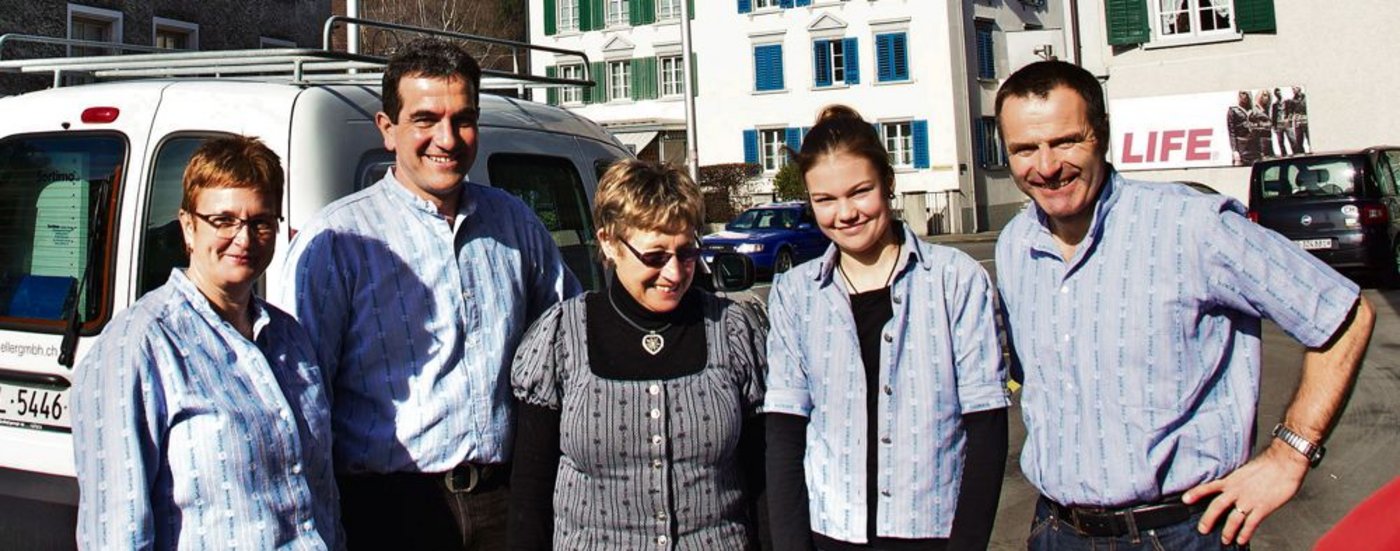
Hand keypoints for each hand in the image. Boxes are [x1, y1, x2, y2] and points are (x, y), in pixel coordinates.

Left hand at [1183, 441, 1309, 545]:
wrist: (1285, 462)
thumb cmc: (1269, 464)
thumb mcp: (1247, 470)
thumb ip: (1238, 481)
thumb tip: (1234, 487)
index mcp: (1232, 480)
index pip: (1209, 487)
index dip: (1196, 493)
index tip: (1184, 499)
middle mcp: (1237, 490)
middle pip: (1217, 506)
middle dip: (1208, 519)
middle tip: (1202, 530)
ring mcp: (1249, 500)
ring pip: (1233, 519)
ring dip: (1227, 531)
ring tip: (1224, 540)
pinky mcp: (1263, 507)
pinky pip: (1251, 524)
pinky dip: (1245, 533)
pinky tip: (1241, 540)